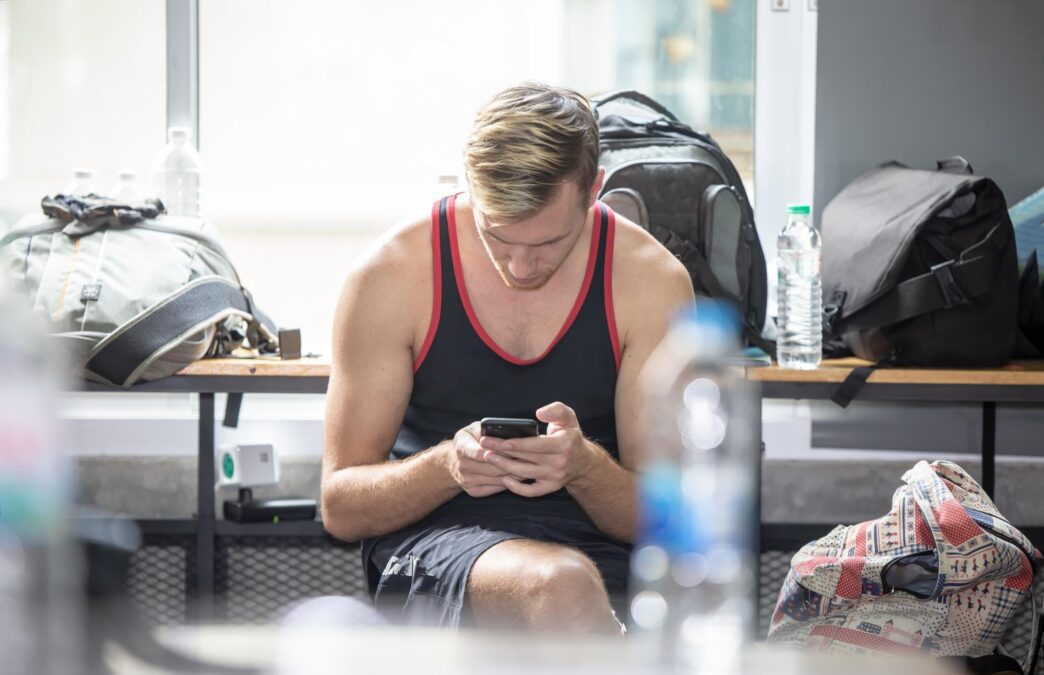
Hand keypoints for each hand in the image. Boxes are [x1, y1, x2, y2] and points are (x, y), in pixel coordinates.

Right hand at [447, 422, 522, 497]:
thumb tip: (507, 429)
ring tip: (529, 467)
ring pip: (496, 479)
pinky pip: (495, 488)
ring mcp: (467, 481)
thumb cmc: (470, 440)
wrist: (453, 461)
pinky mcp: (473, 491)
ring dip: (514, 474)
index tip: (515, 449)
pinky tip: (519, 476)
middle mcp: (462, 466)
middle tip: (530, 459)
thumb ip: (486, 428)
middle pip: (492, 468)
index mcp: (461, 448)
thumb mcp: (473, 429)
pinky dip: (509, 483)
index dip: (499, 452)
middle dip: (511, 463)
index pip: (480, 453)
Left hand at [478, 402, 595, 497]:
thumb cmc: (570, 435)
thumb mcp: (568, 417)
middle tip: (483, 445)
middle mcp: (559, 462)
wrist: (583, 462)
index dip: (514, 443)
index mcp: (563, 444)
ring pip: (524, 474)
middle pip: (525, 458)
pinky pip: (531, 492)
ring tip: (488, 458)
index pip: (534, 444)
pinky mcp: (550, 487)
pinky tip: (504, 480)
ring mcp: (554, 477)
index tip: (495, 439)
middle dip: (501, 451)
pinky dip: (517, 488)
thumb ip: (556, 410)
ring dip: (504, 467)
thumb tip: (538, 413)